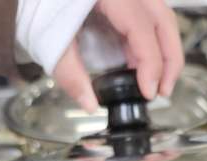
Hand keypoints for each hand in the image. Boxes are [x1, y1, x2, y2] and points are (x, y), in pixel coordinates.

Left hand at [53, 0, 183, 112]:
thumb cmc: (37, 5)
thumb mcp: (48, 40)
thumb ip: (70, 73)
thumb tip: (89, 104)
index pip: (142, 28)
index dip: (151, 63)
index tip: (149, 91)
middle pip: (163, 20)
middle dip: (169, 60)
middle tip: (164, 91)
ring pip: (161, 18)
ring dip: (163, 53)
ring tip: (156, 83)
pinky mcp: (122, 0)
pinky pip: (146, 19)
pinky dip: (150, 45)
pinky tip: (142, 67)